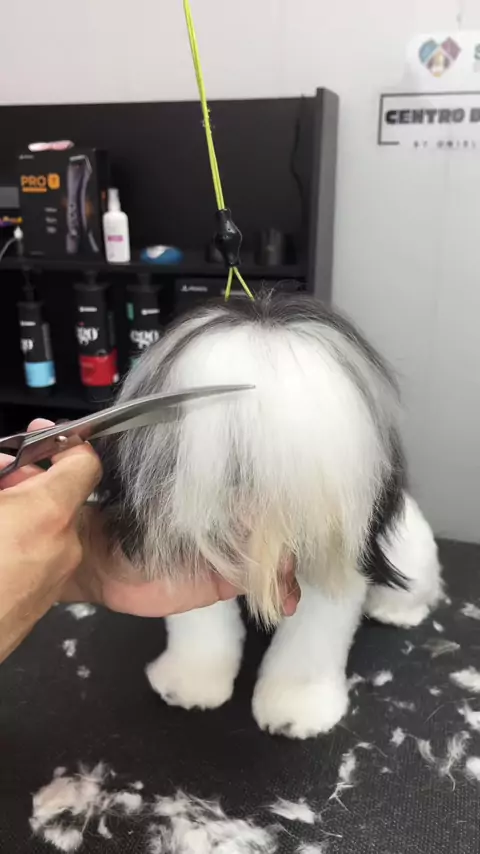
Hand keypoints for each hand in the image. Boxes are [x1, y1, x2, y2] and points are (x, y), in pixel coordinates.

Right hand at [0, 419, 100, 662]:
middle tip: (1, 477)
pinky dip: (24, 541)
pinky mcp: (44, 599)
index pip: (84, 462)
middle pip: (61, 494)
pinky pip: (43, 555)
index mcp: (48, 512)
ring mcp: (57, 575)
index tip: (41, 436)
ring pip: (50, 526)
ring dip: (24, 512)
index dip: (65, 443)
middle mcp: (64, 544)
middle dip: (28, 479)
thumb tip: (1, 465)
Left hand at [62, 514, 299, 617]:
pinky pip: (257, 585)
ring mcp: (230, 553)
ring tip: (287, 589)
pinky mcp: (224, 583)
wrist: (104, 562)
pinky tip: (286, 602)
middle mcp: (230, 523)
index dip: (279, 518)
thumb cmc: (132, 525)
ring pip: (270, 560)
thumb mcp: (172, 511)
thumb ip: (210, 511)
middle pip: (273, 533)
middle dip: (285, 549)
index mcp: (219, 498)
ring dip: (286, 573)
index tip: (287, 530)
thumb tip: (248, 510)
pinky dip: (275, 592)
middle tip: (285, 566)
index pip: (262, 503)